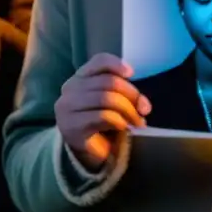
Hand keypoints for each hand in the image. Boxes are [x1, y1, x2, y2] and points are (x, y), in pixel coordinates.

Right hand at [55, 53, 150, 171]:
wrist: (87, 150)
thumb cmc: (103, 120)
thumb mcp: (114, 100)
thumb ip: (125, 93)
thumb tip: (142, 103)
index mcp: (80, 77)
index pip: (99, 61)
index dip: (117, 64)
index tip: (132, 73)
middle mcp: (70, 89)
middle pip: (108, 81)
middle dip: (132, 95)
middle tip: (144, 109)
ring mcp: (67, 108)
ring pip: (106, 98)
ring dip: (128, 110)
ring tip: (137, 122)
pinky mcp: (72, 127)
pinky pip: (103, 117)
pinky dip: (119, 121)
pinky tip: (123, 128)